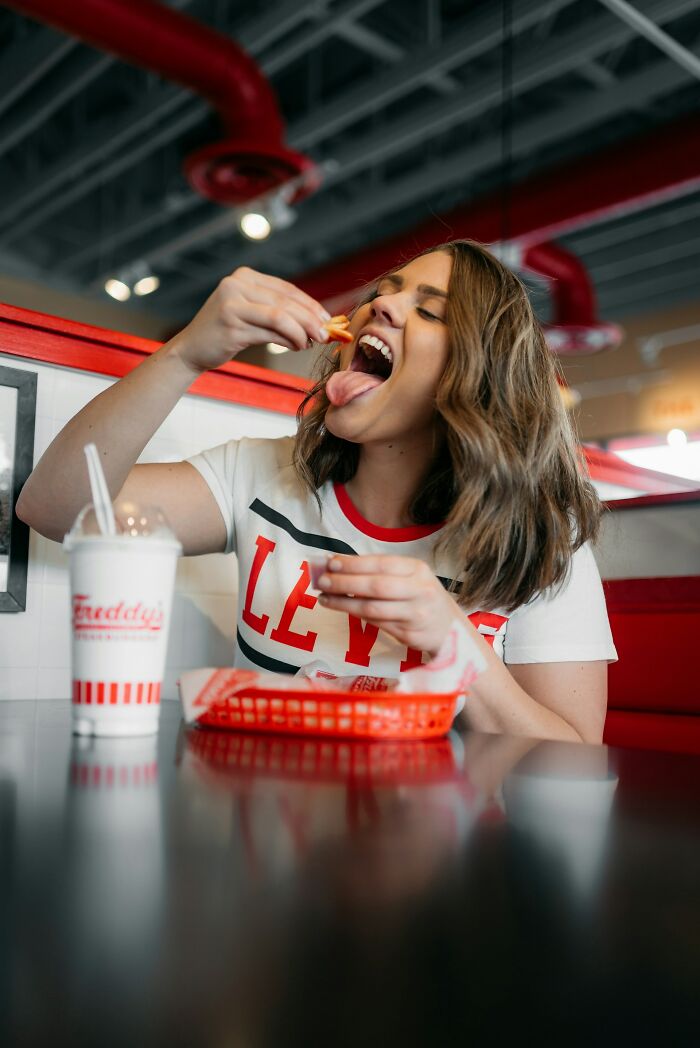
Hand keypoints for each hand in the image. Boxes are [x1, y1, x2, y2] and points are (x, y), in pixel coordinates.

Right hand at [170, 266, 331, 373]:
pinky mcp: (231, 324)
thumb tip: (317, 321)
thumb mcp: (251, 313)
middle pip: (286, 301)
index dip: (310, 304)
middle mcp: (236, 284)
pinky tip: (296, 346)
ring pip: (280, 316)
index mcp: (244, 276)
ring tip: (311, 342)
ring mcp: (232, 303)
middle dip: (310, 319)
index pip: (286, 289)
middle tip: (326, 334)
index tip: (327, 319)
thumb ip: (278, 311)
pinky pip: (269, 331)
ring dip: (302, 331)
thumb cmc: (226, 333)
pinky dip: (288, 340)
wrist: (191, 349)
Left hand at [317, 555, 461, 656]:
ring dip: (345, 603)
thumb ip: (379, 572)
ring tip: (324, 599)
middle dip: (345, 583)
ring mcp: (416, 615)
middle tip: (321, 582)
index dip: (353, 564)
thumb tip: (337, 565)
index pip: (380, 564)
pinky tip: (343, 609)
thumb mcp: (410, 577)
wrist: (451, 629)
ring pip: (373, 609)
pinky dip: (357, 616)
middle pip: (376, 586)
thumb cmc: (422, 597)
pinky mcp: (410, 635)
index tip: (330, 564)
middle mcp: (419, 591)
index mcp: (417, 570)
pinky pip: (377, 624)